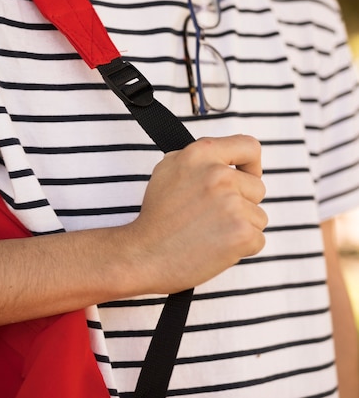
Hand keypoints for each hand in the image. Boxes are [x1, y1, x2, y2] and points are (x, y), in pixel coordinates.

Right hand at [123, 135, 267, 293]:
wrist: (143, 255)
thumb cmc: (156, 218)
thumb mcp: (167, 171)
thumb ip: (198, 160)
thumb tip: (225, 159)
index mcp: (200, 155)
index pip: (248, 146)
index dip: (252, 164)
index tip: (247, 176)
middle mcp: (218, 175)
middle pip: (257, 187)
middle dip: (242, 203)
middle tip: (211, 217)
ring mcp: (232, 204)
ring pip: (258, 216)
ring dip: (239, 227)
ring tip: (208, 233)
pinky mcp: (242, 232)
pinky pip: (257, 239)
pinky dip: (240, 248)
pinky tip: (214, 248)